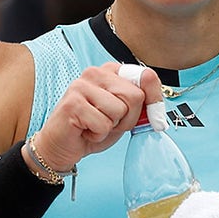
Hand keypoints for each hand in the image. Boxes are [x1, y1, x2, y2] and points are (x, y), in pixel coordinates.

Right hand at [29, 63, 161, 171]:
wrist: (62, 147)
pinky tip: (84, 131)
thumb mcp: (125, 116)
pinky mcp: (73, 103)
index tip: (153, 118)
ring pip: (120, 110)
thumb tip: (156, 108)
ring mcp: (81, 85)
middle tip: (108, 123)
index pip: (147, 77)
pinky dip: (97, 135)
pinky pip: (103, 124)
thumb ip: (141, 105)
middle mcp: (95, 72)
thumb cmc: (93, 128)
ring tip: (94, 125)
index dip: (154, 101)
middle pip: (135, 96)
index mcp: (110, 70)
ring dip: (111, 127)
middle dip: (128, 119)